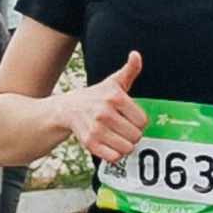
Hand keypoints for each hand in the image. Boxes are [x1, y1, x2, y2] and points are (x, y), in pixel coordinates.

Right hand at [66, 48, 145, 166]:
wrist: (69, 108)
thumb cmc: (97, 96)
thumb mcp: (114, 81)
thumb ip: (130, 70)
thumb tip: (136, 55)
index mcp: (115, 97)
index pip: (142, 121)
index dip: (139, 122)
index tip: (130, 118)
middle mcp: (105, 113)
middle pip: (136, 136)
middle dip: (132, 134)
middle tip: (123, 128)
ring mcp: (97, 129)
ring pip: (127, 148)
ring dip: (125, 145)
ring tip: (117, 136)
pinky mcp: (90, 143)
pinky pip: (114, 157)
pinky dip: (115, 154)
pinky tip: (110, 144)